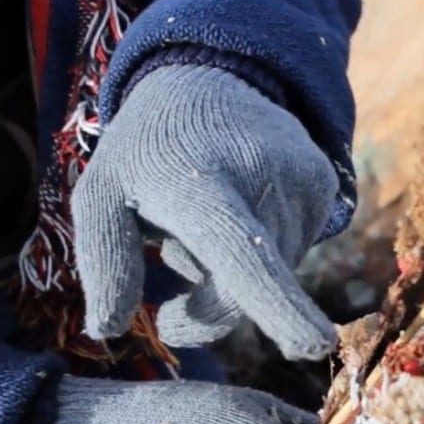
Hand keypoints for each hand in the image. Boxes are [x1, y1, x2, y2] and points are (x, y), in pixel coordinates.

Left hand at [71, 64, 338, 359]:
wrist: (208, 79)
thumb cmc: (145, 149)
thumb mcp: (99, 194)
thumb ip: (103, 261)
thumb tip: (110, 330)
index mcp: (199, 183)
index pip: (243, 252)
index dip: (275, 304)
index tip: (313, 345)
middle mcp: (263, 177)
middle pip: (250, 288)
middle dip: (209, 311)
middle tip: (169, 309)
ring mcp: (302, 179)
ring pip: (275, 276)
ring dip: (236, 276)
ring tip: (208, 226)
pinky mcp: (324, 185)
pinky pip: (294, 250)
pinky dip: (264, 252)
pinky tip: (241, 210)